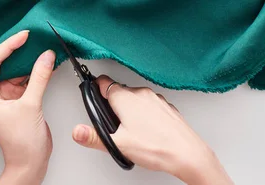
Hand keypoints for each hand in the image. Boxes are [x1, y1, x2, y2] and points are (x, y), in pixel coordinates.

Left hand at [0, 30, 54, 184]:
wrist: (30, 162)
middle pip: (1, 64)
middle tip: (31, 38)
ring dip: (27, 61)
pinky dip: (34, 72)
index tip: (23, 37)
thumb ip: (39, 78)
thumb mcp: (31, 105)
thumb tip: (45, 56)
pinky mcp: (14, 100)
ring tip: (40, 48)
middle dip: (16, 51)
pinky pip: (23, 79)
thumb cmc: (21, 143)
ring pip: (13, 70)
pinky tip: (44, 64)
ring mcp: (2, 97)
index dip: (8, 46)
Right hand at [71, 75, 232, 184]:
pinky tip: (145, 131)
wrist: (187, 154)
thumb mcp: (117, 145)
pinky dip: (144, 114)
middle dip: (112, 104)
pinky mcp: (166, 108)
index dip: (95, 88)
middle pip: (119, 91)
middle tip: (110, 122)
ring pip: (135, 98)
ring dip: (129, 109)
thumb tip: (77, 131)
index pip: (104, 83)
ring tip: (129, 130)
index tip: (91, 93)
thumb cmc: (157, 147)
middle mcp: (141, 94)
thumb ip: (93, 137)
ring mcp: (156, 100)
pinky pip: (149, 106)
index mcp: (125, 98)